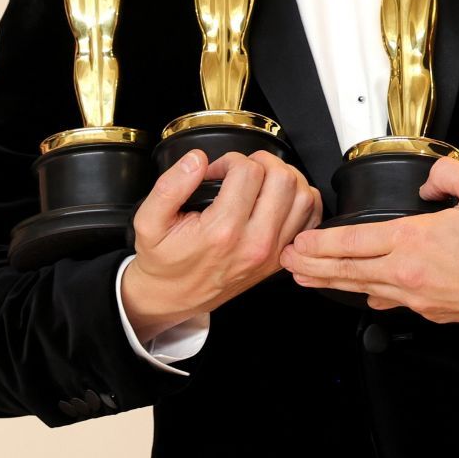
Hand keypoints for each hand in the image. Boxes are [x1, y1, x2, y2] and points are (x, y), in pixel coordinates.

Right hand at [121, 149, 321, 340]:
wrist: (172, 297)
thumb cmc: (163, 261)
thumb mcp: (148, 222)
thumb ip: (170, 186)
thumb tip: (197, 160)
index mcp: (222, 231)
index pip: (248, 172)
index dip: (230, 159)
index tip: (217, 170)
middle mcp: (254, 242)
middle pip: (282, 179)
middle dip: (262, 162)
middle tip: (242, 169)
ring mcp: (271, 252)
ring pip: (303, 196)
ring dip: (285, 177)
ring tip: (262, 179)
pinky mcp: (279, 258)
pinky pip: (310, 221)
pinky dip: (303, 201)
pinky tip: (281, 196)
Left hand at [280, 157, 458, 328]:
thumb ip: (447, 174)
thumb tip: (427, 182)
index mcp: (414, 240)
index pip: (353, 242)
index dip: (320, 244)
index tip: (298, 242)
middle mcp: (408, 273)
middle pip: (347, 271)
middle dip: (312, 266)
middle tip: (285, 262)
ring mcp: (417, 297)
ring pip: (362, 288)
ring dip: (331, 282)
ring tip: (306, 277)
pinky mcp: (430, 311)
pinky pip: (389, 300)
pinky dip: (367, 293)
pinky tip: (358, 290)